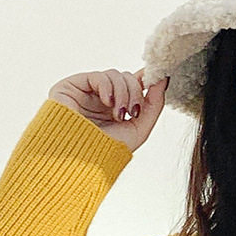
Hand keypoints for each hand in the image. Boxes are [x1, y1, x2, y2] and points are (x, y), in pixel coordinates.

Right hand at [48, 67, 168, 152]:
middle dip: (135, 92)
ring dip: (123, 93)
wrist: (77, 160)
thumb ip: (154, 104)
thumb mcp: (139, 128)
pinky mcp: (72, 86)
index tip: (159, 78)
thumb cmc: (105, 150)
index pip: (135, 83)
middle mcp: (102, 97)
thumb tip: (163, 79)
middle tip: (131, 112)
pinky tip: (107, 103)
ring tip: (118, 114)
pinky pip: (99, 75)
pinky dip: (108, 87)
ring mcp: (87, 92)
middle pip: (128, 78)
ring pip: (116, 74)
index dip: (147, 80)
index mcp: (117, 107)